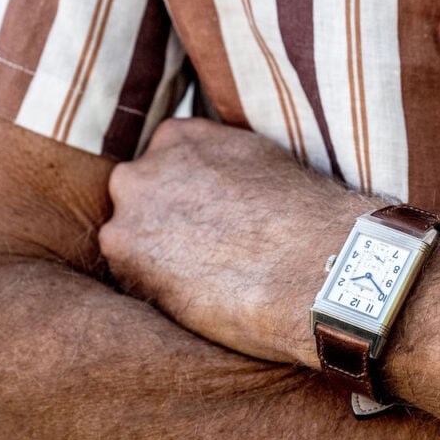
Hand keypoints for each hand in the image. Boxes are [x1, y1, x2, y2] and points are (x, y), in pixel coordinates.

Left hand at [99, 119, 373, 362]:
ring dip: (158, 264)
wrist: (313, 265)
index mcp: (179, 138)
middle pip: (139, 204)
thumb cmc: (304, 219)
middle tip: (206, 257)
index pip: (162, 169)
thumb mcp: (261, 162)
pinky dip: (159, 294)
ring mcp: (129, 212)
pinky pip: (133, 282)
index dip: (186, 203)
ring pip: (131, 245)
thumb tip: (218, 184)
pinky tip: (199, 301)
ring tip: (207, 284)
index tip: (211, 225)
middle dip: (164, 229)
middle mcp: (145, 168)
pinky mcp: (126, 258)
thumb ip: (221, 164)